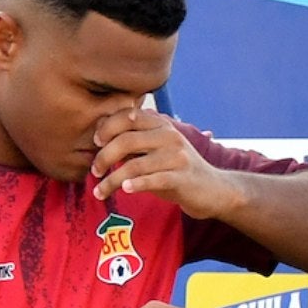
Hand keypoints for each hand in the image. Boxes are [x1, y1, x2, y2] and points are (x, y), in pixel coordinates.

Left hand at [90, 109, 243, 217]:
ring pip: (135, 165)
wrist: (212, 189)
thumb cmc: (174, 169)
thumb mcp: (154, 150)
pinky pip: (154, 179)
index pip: (128, 116)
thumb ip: (131, 142)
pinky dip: (136, 184)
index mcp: (161, 125)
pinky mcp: (182, 177)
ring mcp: (177, 156)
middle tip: (94, 171)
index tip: (94, 142)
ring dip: (111, 180)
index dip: (107, 127)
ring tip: (99, 191)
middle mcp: (169, 136)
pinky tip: (124, 189)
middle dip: (104, 157)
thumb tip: (98, 133)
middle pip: (127, 140)